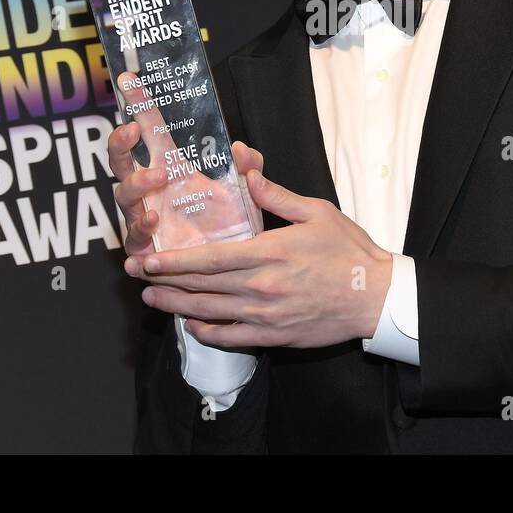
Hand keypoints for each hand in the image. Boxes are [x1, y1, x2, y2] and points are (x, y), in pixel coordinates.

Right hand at [107, 68, 263, 255]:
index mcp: (171, 169)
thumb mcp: (248, 190)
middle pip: (121, 162)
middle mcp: (151, 192)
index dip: (139, 106)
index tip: (129, 81)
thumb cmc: (234, 221)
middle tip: (130, 132)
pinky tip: (150, 227)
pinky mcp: (147, 251)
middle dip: (119, 145)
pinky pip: (133, 243)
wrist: (236, 264)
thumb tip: (242, 149)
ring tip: (157, 179)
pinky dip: (138, 236)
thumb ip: (249, 168)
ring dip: (136, 185)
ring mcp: (145, 219)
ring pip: (124, 198)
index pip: (150, 132)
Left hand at [126, 165, 394, 349]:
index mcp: (270, 253)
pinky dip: (209, 333)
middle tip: (136, 275)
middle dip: (165, 280)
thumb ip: (277, 196)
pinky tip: (191, 325)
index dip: (175, 260)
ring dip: (177, 306)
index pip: (211, 258)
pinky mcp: (277, 335)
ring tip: (151, 298)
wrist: (376, 296)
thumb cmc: (349, 250)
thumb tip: (248, 174)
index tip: (148, 257)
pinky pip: (234, 337)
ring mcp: (267, 315)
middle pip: (203, 286)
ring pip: (211, 313)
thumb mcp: (316, 212)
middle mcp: (262, 287)